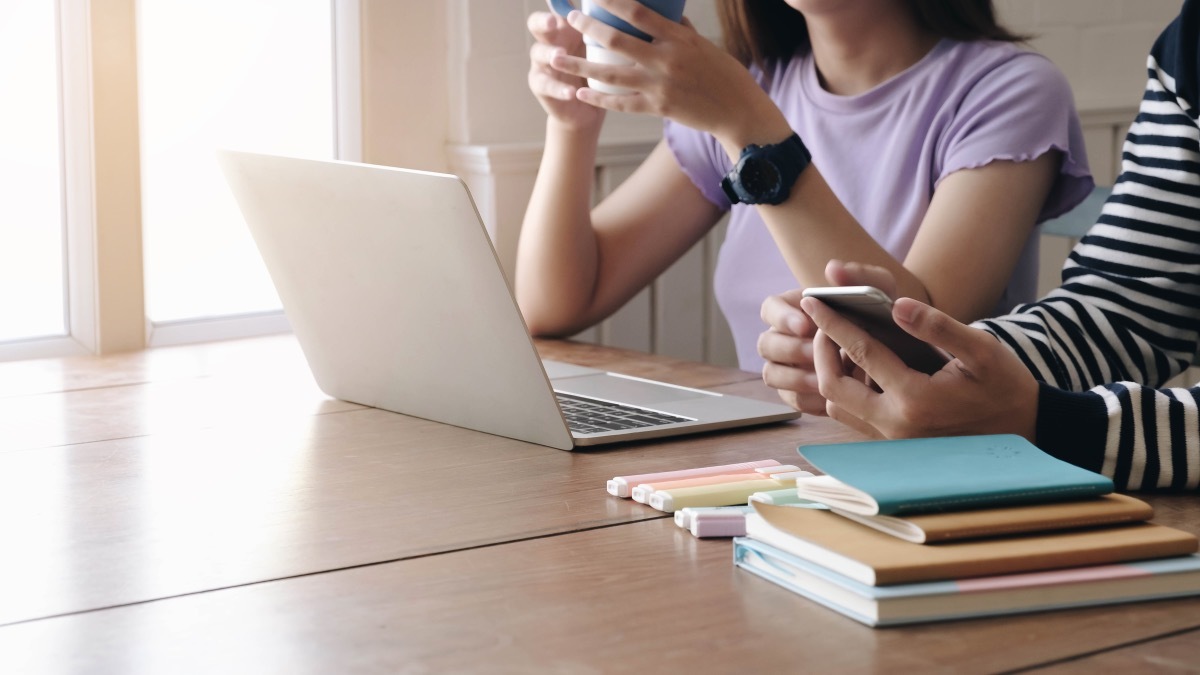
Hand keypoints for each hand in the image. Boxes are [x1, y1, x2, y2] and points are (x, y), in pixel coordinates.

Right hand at [527, 11, 605, 130]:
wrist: (587, 110)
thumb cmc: (598, 73)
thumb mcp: (604, 51)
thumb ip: (606, 32)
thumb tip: (631, 6)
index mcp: (565, 29)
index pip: (556, 9)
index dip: (556, 2)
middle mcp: (550, 41)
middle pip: (536, 24)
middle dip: (543, 22)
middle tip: (553, 22)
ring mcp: (542, 64)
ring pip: (538, 53)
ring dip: (549, 53)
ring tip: (559, 56)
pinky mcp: (541, 86)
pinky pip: (545, 85)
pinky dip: (559, 89)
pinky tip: (571, 92)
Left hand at [549, 0, 774, 143]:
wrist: (737, 110)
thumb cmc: (723, 74)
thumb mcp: (703, 45)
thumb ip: (679, 30)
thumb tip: (661, 15)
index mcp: (679, 37)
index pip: (639, 12)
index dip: (612, 1)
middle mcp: (667, 59)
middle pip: (617, 40)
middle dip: (588, 28)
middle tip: (569, 20)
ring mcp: (660, 85)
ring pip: (611, 74)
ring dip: (580, 65)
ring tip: (556, 58)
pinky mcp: (658, 108)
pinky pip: (621, 103)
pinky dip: (598, 98)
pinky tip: (580, 93)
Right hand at [758, 260, 898, 413]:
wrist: (898, 349)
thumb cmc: (880, 314)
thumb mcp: (879, 291)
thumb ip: (860, 276)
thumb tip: (833, 268)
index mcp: (793, 308)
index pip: (769, 308)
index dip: (782, 317)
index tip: (807, 325)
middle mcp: (783, 337)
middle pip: (766, 344)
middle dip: (791, 350)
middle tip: (817, 354)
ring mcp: (787, 366)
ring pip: (771, 374)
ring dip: (795, 377)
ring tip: (824, 379)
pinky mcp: (798, 392)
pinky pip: (791, 400)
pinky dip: (808, 399)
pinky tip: (831, 398)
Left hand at [802, 293, 1039, 441]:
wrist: (1024, 430)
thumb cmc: (1005, 386)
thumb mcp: (981, 351)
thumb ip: (938, 327)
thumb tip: (899, 306)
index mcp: (915, 398)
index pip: (860, 353)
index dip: (832, 323)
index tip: (812, 300)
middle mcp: (896, 424)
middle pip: (832, 386)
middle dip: (820, 350)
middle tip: (824, 323)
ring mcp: (892, 440)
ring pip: (837, 407)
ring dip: (830, 373)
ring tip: (838, 343)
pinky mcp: (894, 445)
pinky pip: (853, 418)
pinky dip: (845, 391)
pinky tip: (857, 368)